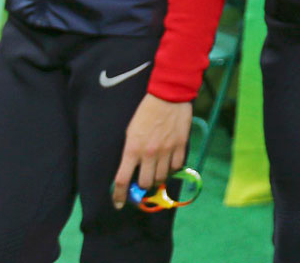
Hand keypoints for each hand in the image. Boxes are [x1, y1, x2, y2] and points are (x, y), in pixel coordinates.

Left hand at [111, 93, 191, 209]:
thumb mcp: (131, 131)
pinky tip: (169, 162)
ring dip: (157, 178)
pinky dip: (172, 168)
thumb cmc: (145, 112)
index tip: (118, 203)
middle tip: (143, 180)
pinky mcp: (180, 146)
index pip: (122, 180)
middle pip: (145, 183)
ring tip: (157, 170)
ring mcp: (166, 150)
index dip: (119, 195)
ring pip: (161, 178)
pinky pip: (177, 167)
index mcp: (132, 149)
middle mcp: (149, 153)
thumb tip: (131, 168)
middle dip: (142, 185)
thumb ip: (131, 151)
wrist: (168, 95)